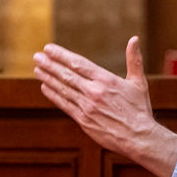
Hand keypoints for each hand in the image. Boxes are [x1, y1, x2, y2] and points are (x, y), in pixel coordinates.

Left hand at [34, 37, 176, 176]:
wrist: (139, 138)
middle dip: (50, 64)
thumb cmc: (140, 110)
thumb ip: (134, 60)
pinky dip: (54, 95)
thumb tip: (134, 39)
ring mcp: (87, 106)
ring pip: (63, 89)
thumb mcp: (139, 82)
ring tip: (37, 69)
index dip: (61, 55)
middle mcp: (94, 92)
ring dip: (48, 78)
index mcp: (106, 80)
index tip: (48, 48)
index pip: (78, 63)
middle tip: (37, 56)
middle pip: (67, 74)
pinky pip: (65, 105)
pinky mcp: (83, 120)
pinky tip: (45, 87)